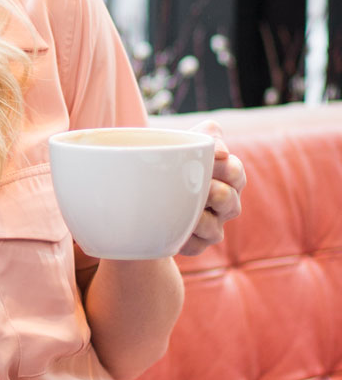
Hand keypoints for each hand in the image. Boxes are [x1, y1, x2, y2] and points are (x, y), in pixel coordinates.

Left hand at [179, 119, 245, 254]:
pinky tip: (171, 226)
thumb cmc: (171, 164)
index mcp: (228, 178)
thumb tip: (219, 152)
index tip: (208, 159)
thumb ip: (208, 133)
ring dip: (197, 216)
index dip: (224, 167)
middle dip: (212, 191)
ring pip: (214, 228)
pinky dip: (184, 237)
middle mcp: (225, 205)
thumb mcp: (187, 141)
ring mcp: (212, 227)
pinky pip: (195, 245)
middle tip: (196, 184)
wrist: (142, 196)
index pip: (236, 173)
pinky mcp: (196, 245)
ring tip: (182, 205)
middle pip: (229, 200)